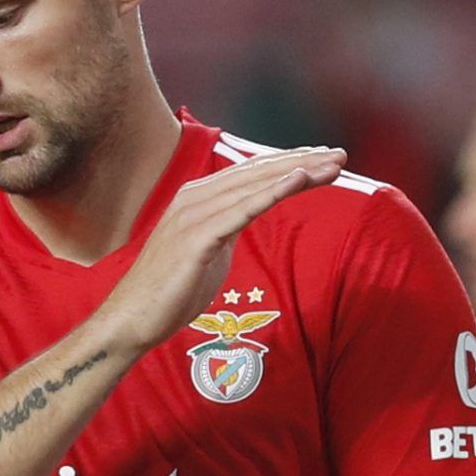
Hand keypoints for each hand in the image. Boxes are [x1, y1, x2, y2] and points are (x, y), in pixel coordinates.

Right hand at [94, 147, 342, 354]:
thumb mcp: (210, 248)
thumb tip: (250, 212)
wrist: (132, 320)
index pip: (252, 172)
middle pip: (258, 171)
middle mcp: (195, 197)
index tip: (325, 157)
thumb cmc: (170, 291)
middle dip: (303, 160)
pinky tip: (299, 180)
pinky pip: (241, 211)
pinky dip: (272, 193)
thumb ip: (228, 226)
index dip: (290, 161)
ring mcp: (193, 215)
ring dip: (298, 172)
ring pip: (255, 186)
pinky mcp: (196, 239)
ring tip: (332, 165)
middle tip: (342, 155)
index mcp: (198, 197)